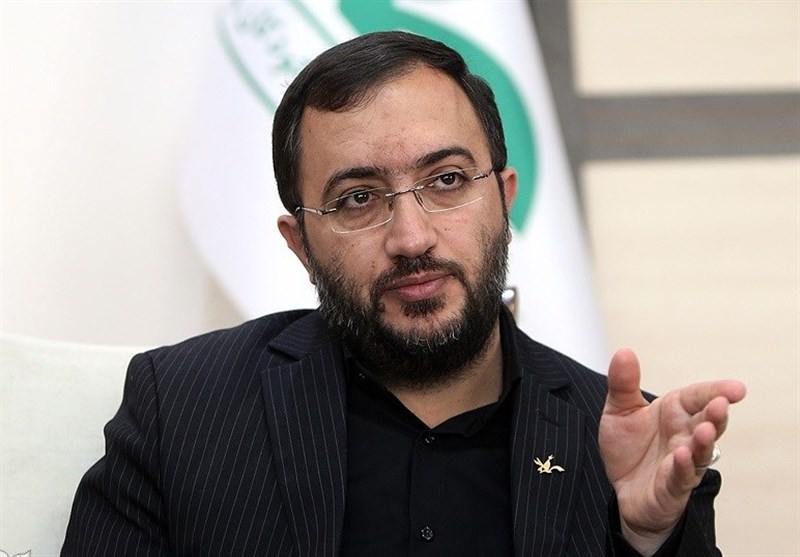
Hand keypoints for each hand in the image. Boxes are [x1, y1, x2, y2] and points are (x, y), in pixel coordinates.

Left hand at [598, 349, 745, 555]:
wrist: (623, 489)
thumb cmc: (629, 447)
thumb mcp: (619, 411)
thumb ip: (622, 384)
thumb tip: (624, 351)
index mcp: (675, 412)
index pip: (699, 397)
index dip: (717, 391)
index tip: (737, 388)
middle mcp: (685, 435)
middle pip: (707, 422)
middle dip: (715, 414)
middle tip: (721, 403)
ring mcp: (683, 462)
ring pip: (700, 451)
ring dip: (704, 441)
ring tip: (706, 429)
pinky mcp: (672, 487)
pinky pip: (682, 477)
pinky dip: (684, 467)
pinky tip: (682, 455)